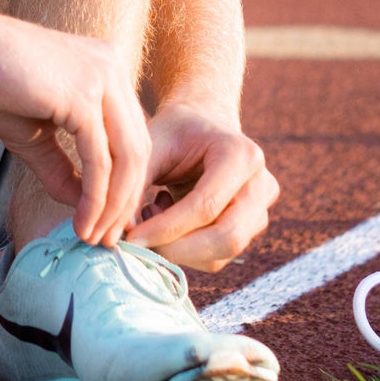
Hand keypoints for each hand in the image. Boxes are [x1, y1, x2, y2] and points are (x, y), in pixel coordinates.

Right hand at [0, 13, 150, 248]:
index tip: (108, 220)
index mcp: (106, 70)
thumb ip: (61, 166)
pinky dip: (95, 197)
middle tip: (107, 238)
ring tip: (93, 237)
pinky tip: (82, 221)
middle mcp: (113, 68)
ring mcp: (102, 78)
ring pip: (127, 157)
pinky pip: (100, 159)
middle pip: (138, 148)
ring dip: (113, 206)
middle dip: (125, 201)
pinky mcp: (83, 95)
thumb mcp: (33, 132)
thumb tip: (79, 206)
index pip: (131, 135)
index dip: (125, 183)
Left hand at [124, 102, 276, 270]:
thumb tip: (118, 234)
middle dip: (177, 247)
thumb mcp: (150, 146)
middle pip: (227, 237)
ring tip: (152, 210)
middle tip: (138, 240)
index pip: (206, 205)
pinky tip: (167, 215)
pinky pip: (218, 256)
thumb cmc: (173, 132)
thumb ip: (133, 185)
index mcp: (241, 154)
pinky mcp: (251, 228)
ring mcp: (261, 209)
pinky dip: (184, 247)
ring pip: (222, 253)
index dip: (166, 228)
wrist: (201, 124)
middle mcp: (261, 184)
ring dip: (178, 247)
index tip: (130, 238)